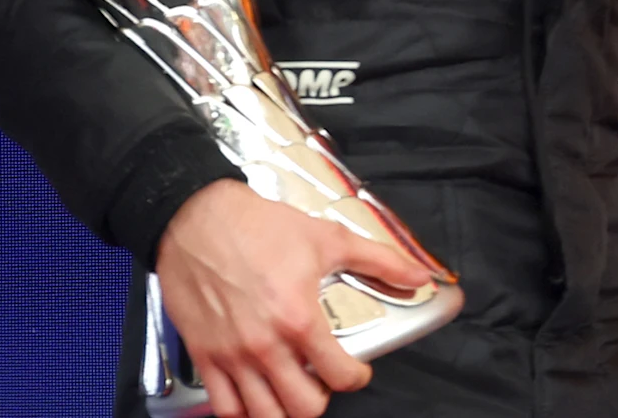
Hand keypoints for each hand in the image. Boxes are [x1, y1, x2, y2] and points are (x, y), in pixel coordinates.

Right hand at [152, 178, 434, 417]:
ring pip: (262, 415)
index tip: (357, 371)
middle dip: (320, 400)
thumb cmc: (258, 227)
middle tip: (322, 382)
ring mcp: (231, 355)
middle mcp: (264, 345)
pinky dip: (241, 411)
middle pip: (301, 408)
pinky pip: (222, 406)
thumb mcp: (330, 239)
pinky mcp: (203, 355)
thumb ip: (380, 261)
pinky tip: (254, 397)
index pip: (340, 376)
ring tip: (291, 392)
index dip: (357, 378)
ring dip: (282, 411)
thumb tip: (419, 277)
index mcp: (299, 319)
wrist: (198, 219)